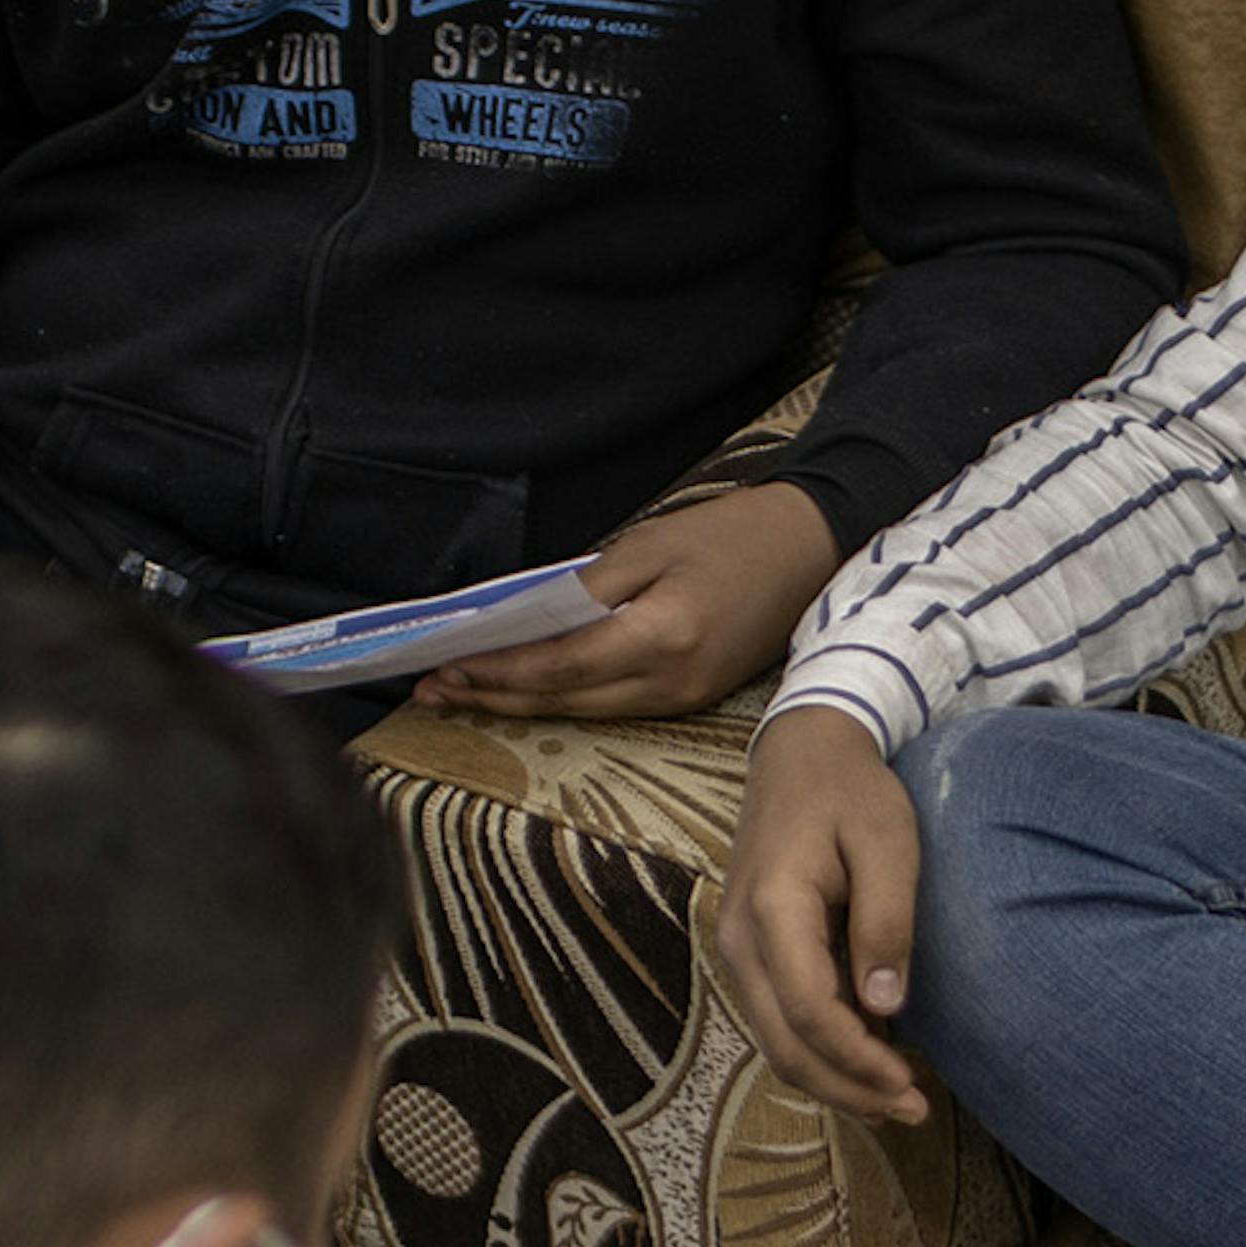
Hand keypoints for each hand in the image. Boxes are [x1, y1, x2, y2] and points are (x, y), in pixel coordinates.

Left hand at [417, 483, 837, 721]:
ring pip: (585, 712)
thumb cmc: (732, 535)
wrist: (813, 549)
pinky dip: (564, 699)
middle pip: (565, 701)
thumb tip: (525, 622)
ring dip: (522, 704)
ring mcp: (685, 698)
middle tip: (432, 692)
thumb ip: (586, 588)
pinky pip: (613, 706)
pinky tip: (528, 690)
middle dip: (494, 697)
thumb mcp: (651, 544)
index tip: (446, 667)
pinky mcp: (692, 698)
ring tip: (465, 696)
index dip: (498, 672)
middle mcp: (672, 682)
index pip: (559, 666)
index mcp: (662, 637)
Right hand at [709, 700, 940, 1125]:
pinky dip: (821, 1051)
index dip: (859, 1060)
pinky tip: (870, 1059)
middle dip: (847, 1090)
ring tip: (895, 1099)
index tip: (910, 1083)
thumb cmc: (851, 792)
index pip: (810, 1012)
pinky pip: (778, 1019)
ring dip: (833, 1079)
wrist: (801, 752)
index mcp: (773, 908)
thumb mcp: (888, 843)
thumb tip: (885, 1006)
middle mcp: (740, 938)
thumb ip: (886, 922)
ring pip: (776, 1042)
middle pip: (784, 1045)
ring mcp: (737, 948)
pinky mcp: (750, 952)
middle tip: (912, 1111)